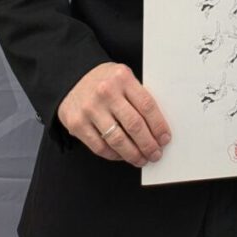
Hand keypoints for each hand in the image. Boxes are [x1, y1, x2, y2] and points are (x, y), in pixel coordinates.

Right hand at [56, 62, 170, 166]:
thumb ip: (137, 96)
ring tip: (141, 159)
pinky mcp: (76, 124)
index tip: (165, 138)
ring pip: (117, 139)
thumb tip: (156, 126)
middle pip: (134, 125)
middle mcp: (106, 92)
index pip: (147, 105)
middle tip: (155, 154)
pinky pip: (99, 146)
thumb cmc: (104, 80)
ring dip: (133, 154)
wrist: (72, 77)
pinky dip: (113, 155)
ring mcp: (90, 109)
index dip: (158, 126)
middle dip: (148, 144)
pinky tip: (122, 156)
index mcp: (123, 78)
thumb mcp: (123, 77)